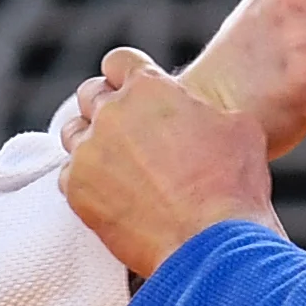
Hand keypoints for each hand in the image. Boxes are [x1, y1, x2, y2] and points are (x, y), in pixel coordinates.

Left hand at [60, 55, 277, 274]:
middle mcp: (111, 112)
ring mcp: (88, 152)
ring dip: (92, 143)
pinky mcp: (76, 190)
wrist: (212, 244)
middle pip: (90, 94)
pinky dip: (85, 181)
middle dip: (106, 107)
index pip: (118, 61)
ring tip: (118, 165)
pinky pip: (67, 175)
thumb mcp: (238, 126)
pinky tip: (111, 195)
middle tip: (127, 133)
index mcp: (149, 87)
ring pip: (73, 133)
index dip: (126, 76)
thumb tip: (196, 114)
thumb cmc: (233, 185)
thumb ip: (203, 108)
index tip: (133, 94)